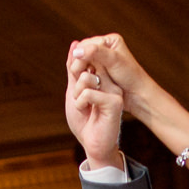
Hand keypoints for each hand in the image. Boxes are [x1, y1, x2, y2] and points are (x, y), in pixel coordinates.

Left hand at [64, 49, 125, 170]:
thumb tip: (74, 44)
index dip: (74, 69)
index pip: (86, 59)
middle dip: (75, 84)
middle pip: (85, 66)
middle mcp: (111, 81)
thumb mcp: (73, 91)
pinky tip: (87, 112)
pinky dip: (81, 103)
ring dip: (77, 95)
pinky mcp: (115, 102)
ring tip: (83, 106)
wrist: (92, 144)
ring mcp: (114, 90)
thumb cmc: (84, 120)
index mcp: (103, 77)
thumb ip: (73, 70)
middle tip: (78, 99)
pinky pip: (89, 92)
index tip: (76, 89)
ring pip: (86, 78)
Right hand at [68, 34, 152, 118]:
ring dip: (80, 71)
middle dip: (80, 63)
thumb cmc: (129, 76)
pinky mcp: (100, 72)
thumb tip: (77, 51)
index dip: (79, 54)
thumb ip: (96, 53)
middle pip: (83, 53)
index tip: (78, 68)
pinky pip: (86, 71)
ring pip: (83, 63)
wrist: (137, 94)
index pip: (86, 44)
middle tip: (79, 74)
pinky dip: (83, 76)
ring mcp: (102, 60)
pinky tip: (84, 82)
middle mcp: (105, 48)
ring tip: (83, 79)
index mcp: (110, 40)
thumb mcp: (113, 61)